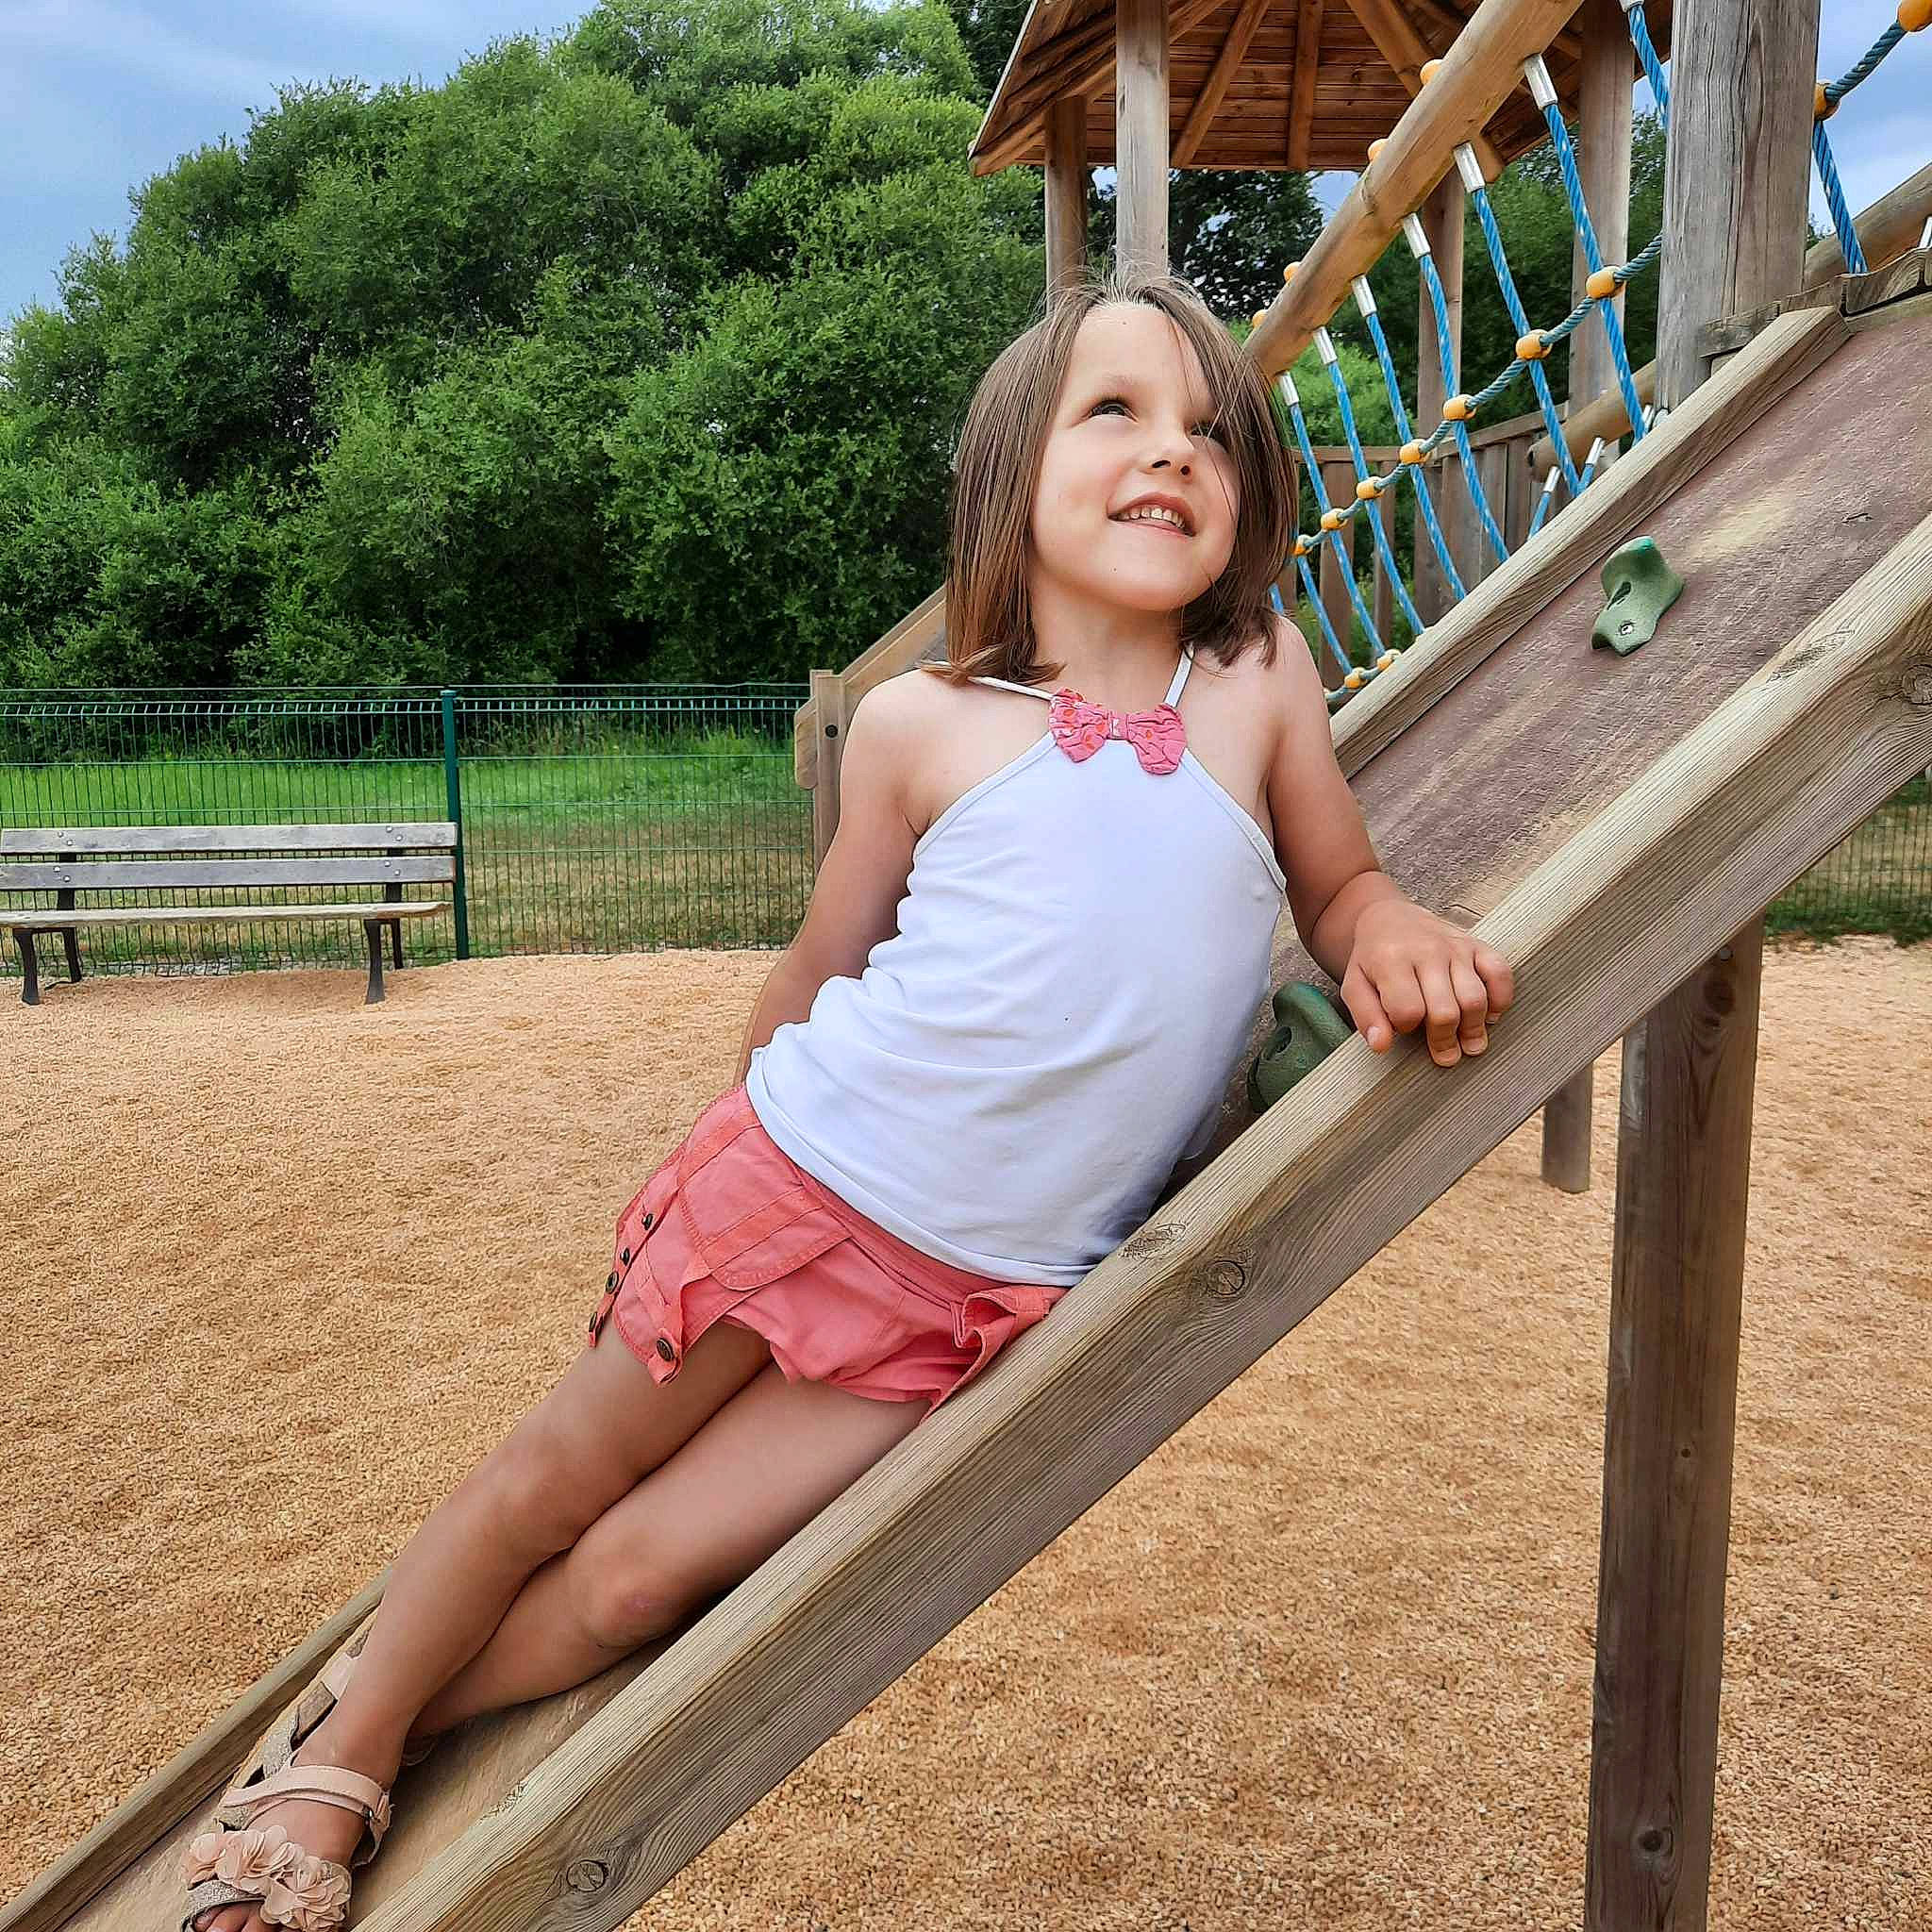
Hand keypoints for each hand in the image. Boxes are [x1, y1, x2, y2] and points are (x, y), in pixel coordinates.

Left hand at [1340, 898, 1514, 1066]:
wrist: (1390, 917)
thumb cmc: (1372, 958)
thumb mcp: (1354, 985)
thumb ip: (1366, 1016)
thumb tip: (1382, 1046)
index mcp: (1391, 960)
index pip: (1407, 1010)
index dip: (1405, 1028)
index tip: (1404, 1027)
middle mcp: (1427, 951)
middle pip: (1444, 1011)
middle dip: (1444, 1040)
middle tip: (1445, 1056)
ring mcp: (1455, 946)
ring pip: (1475, 999)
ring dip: (1474, 1029)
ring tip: (1469, 1044)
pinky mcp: (1476, 944)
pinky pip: (1500, 973)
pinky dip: (1501, 999)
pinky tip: (1489, 1015)